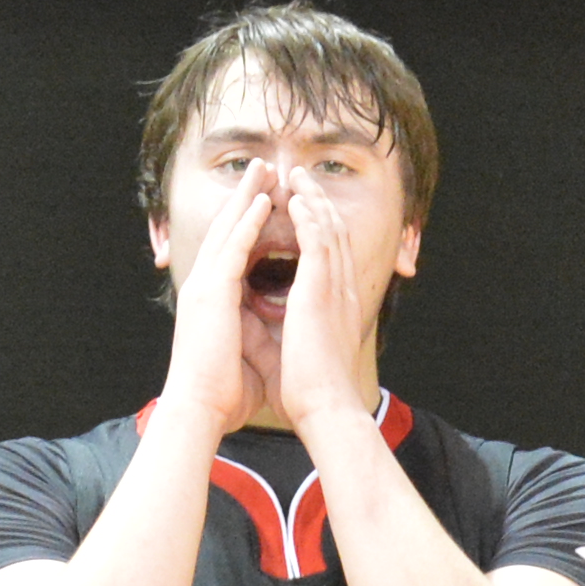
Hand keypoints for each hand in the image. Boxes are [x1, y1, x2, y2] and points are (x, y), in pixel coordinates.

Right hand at [160, 160, 275, 441]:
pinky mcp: (212, 293)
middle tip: (263, 168)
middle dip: (245, 196)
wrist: (200, 410)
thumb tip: (270, 322)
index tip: (265, 197)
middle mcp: (204, 285)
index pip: (230, 248)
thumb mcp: (244, 349)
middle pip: (227, 228)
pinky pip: (233, 248)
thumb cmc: (223, 391)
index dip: (246, 220)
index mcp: (212, 299)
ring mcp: (205, 286)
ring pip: (228, 229)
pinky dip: (248, 222)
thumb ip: (253, 327)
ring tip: (265, 170)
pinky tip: (263, 201)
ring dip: (247, 197)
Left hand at [274, 174, 375, 431]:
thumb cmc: (304, 390)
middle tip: (299, 179)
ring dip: (312, 200)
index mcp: (331, 307)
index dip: (314, 228)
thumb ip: (266, 323)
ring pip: (327, 231)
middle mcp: (340, 293)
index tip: (298, 208)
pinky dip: (309, 219)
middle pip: (332, 235)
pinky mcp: (322, 292)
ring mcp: (334, 290)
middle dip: (315, 203)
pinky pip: (319, 244)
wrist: (320, 408)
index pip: (327, 257)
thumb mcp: (280, 347)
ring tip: (296, 177)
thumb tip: (245, 310)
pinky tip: (298, 200)